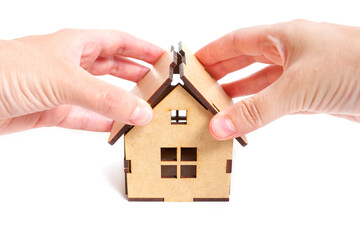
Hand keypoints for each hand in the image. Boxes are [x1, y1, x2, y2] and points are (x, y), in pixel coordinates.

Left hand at [0, 29, 163, 133]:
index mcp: (76, 44)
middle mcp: (71, 64)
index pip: (118, 41)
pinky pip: (85, 118)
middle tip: (157, 85)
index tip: (162, 57)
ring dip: (120, 101)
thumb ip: (104, 98)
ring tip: (142, 108)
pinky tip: (115, 128)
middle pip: (113, 67)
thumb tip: (140, 111)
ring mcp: (62, 88)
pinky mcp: (52, 110)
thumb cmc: (6, 70)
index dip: (142, 48)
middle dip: (136, 75)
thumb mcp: (64, 79)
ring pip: (100, 94)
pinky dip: (101, 123)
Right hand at [196, 20, 359, 139]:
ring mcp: (301, 73)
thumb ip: (256, 110)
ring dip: (238, 92)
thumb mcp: (296, 87)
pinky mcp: (311, 94)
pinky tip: (247, 114)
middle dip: (221, 72)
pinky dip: (259, 107)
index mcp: (282, 37)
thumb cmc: (356, 66)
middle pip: (245, 60)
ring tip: (216, 103)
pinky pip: (276, 99)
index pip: (235, 41)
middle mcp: (290, 52)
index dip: (211, 52)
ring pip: (260, 81)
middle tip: (198, 86)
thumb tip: (219, 125)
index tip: (191, 63)